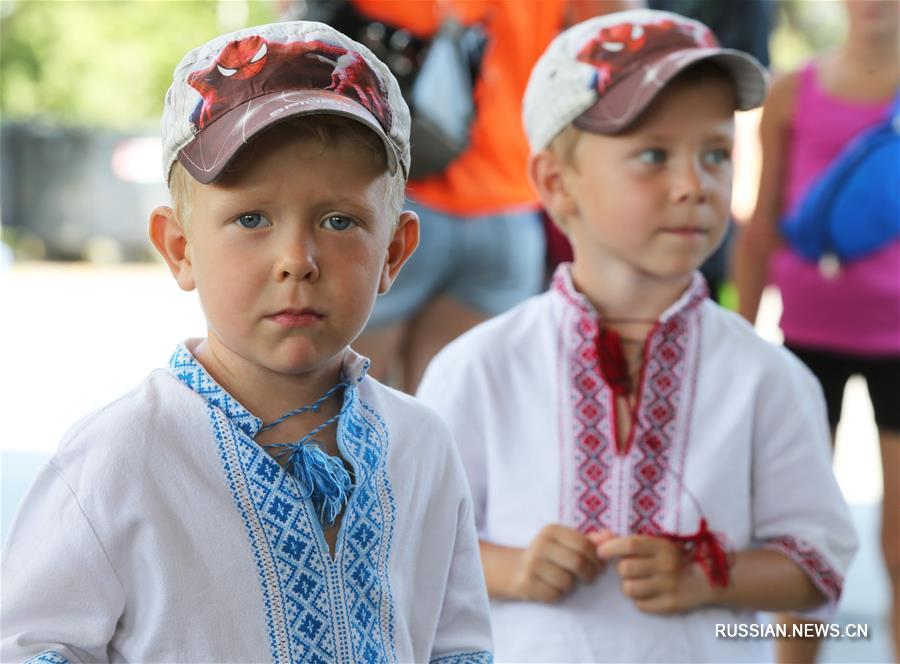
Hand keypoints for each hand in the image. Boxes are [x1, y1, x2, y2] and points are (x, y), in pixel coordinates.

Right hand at [510, 524, 603, 602]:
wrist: (516, 569)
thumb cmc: (550, 555)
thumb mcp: (567, 542)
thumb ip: (590, 540)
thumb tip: (611, 536)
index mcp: (551, 530)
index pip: (584, 544)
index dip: (597, 558)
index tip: (599, 566)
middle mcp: (539, 544)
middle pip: (577, 562)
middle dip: (589, 573)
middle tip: (589, 577)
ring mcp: (531, 564)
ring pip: (566, 581)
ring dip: (571, 585)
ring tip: (566, 580)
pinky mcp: (526, 582)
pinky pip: (554, 594)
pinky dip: (557, 594)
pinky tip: (552, 587)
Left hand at [596, 535, 712, 613]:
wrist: (704, 580)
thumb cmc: (673, 558)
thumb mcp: (657, 544)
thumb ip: (630, 542)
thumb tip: (600, 537)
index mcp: (662, 547)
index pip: (630, 545)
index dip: (611, 548)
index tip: (601, 552)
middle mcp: (666, 566)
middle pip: (625, 569)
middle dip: (622, 569)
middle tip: (630, 570)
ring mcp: (669, 587)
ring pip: (629, 589)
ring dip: (629, 585)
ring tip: (638, 582)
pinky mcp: (670, 605)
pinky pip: (640, 605)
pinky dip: (640, 600)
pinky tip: (649, 593)